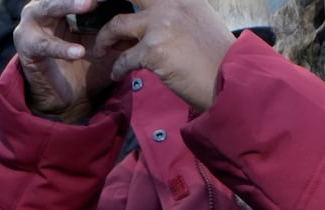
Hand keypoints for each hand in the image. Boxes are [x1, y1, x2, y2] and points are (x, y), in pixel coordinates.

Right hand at [14, 0, 123, 120]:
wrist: (68, 98)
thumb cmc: (86, 65)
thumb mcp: (106, 48)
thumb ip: (119, 34)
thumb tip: (140, 21)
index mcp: (62, 5)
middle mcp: (44, 8)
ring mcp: (31, 25)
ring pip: (47, 8)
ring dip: (67, 5)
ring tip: (88, 5)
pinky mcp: (27, 46)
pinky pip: (44, 45)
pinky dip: (62, 48)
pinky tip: (78, 52)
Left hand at [97, 0, 236, 110]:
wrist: (235, 86)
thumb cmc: (221, 61)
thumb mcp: (202, 25)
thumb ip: (177, 15)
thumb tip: (149, 19)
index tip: (108, 3)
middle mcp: (170, 4)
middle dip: (100, 2)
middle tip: (89, 8)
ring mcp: (161, 26)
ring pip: (116, 26)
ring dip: (105, 39)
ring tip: (103, 51)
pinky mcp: (154, 51)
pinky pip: (125, 58)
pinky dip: (118, 67)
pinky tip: (117, 74)